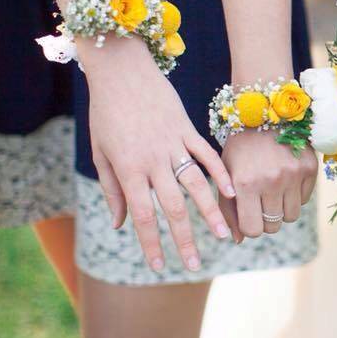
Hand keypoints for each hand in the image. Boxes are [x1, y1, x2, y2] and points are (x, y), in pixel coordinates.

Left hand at [84, 39, 234, 271]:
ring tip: (226, 235)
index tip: (160, 266)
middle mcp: (153, 160)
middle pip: (173, 208)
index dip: (152, 243)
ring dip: (212, 213)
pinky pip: (207, 155)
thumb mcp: (101, 153)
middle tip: (196, 265)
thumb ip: (112, 189)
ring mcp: (173, 144)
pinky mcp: (187, 129)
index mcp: (128, 169)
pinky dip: (221, 174)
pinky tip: (234, 193)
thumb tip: (121, 224)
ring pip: (196, 185)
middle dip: (185, 240)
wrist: (121, 71)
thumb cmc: (106, 112)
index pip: (143, 216)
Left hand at [219, 131, 317, 240]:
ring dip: (281, 210)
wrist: (265, 113)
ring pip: (291, 216)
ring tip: (273, 192)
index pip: (252, 229)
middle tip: (261, 202)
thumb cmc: (240, 148)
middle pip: (273, 226)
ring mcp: (293, 174)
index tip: (248, 215)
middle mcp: (270, 180)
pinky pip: (304, 199)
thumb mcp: (225, 175)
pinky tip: (285, 179)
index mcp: (245, 183)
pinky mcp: (309, 168)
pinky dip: (295, 195)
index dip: (249, 227)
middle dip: (265, 219)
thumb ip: (226, 208)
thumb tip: (239, 239)